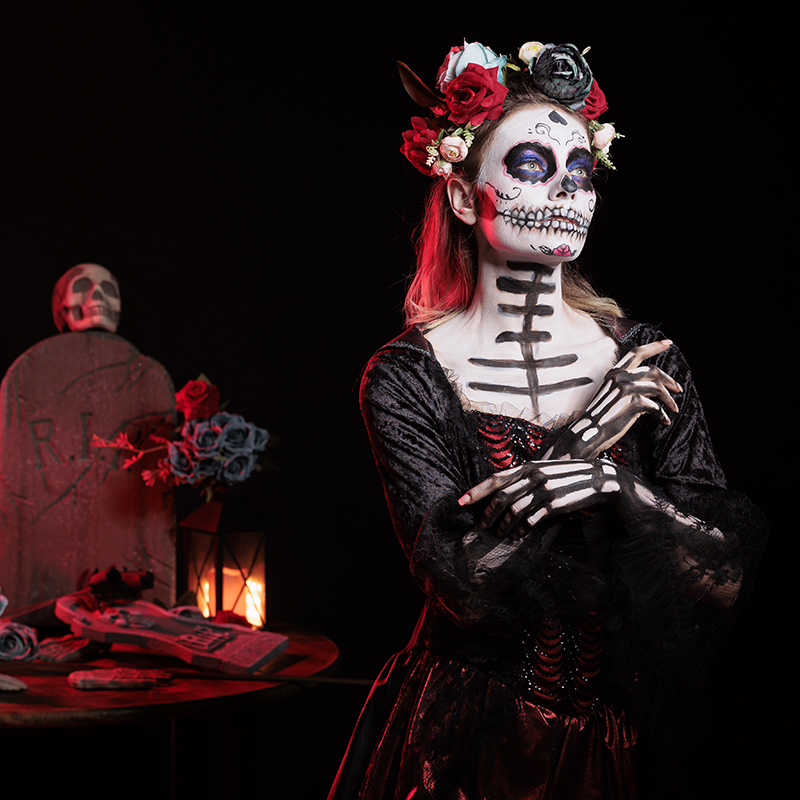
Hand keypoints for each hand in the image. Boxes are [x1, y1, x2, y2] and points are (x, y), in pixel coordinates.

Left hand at [458, 459, 622, 537]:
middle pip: (501, 496)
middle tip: (482, 525)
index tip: (462, 502)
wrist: (600, 479)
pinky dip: (521, 529)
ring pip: (514, 510)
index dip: (477, 491)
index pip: (496, 479)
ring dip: (503, 525)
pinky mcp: (555, 504)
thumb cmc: (569, 476)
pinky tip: (517, 535)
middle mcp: (534, 476)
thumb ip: (526, 476)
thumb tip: (503, 489)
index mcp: (529, 466)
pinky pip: (531, 520)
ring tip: (499, 533)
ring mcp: (544, 490)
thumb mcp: (546, 470)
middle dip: (488, 513)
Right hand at [546, 340, 681, 460]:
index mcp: (614, 373)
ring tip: (673, 409)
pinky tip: (664, 421)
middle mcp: (620, 376)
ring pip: (657, 387)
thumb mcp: (610, 395)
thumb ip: (626, 386)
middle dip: (669, 379)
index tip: (668, 343)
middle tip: (678, 389)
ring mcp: (626, 388)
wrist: (587, 433)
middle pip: (653, 370)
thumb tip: (652, 387)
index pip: (636, 353)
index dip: (654, 346)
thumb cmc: (599, 418)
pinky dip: (662, 414)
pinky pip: (655, 406)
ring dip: (669, 399)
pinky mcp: (632, 402)